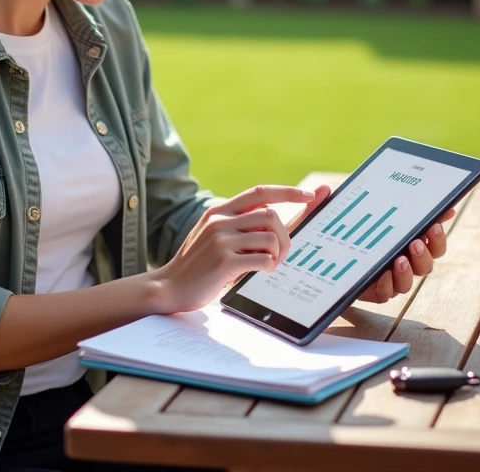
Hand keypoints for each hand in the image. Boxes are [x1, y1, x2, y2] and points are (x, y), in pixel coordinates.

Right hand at [151, 185, 313, 313]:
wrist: (169, 287)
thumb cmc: (199, 264)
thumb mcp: (215, 235)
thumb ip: (240, 225)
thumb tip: (275, 218)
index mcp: (219, 211)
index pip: (260, 192)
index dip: (287, 192)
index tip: (310, 194)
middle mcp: (219, 220)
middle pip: (271, 216)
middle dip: (285, 236)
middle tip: (280, 254)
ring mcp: (220, 240)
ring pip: (270, 238)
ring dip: (278, 254)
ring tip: (268, 264)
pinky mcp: (223, 261)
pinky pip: (263, 259)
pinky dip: (269, 267)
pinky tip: (260, 272)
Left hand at [285, 184, 456, 304]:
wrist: (310, 272)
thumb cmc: (324, 242)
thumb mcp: (320, 221)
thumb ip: (323, 204)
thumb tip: (324, 187)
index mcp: (395, 235)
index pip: (424, 228)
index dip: (438, 220)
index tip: (445, 210)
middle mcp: (398, 256)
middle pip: (429, 255)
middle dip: (432, 245)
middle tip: (422, 235)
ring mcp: (389, 276)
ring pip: (414, 275)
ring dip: (412, 266)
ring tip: (402, 256)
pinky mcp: (375, 292)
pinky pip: (389, 292)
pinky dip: (388, 282)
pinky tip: (384, 273)